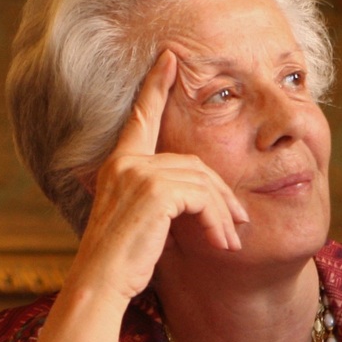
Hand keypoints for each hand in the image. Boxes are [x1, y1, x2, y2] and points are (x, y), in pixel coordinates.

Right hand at [68, 49, 247, 301]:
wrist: (101, 284)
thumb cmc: (123, 259)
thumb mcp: (143, 220)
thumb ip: (166, 197)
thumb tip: (205, 196)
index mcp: (120, 163)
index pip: (142, 117)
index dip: (156, 86)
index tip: (169, 58)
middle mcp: (127, 162)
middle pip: (194, 164)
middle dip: (221, 194)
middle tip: (240, 220)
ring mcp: (138, 173)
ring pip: (202, 182)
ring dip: (222, 214)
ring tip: (232, 241)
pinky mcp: (154, 191)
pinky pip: (202, 198)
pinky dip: (216, 221)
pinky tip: (221, 243)